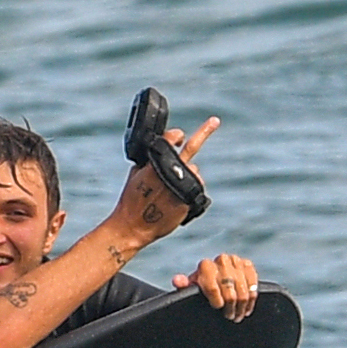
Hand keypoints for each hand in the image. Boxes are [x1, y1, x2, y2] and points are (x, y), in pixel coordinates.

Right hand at [111, 115, 217, 244]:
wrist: (132, 227)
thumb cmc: (131, 201)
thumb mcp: (135, 175)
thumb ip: (149, 160)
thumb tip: (159, 149)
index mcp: (155, 163)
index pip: (170, 139)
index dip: (176, 135)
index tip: (180, 136)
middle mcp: (171, 171)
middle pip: (191, 149)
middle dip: (204, 132)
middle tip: (215, 120)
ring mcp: (181, 185)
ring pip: (195, 172)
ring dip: (189, 176)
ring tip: (170, 192)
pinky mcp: (189, 199)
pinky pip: (196, 189)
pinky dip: (190, 192)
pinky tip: (175, 201)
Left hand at [174, 252, 259, 321]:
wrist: (214, 279)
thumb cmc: (201, 287)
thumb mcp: (191, 289)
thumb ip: (183, 286)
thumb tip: (178, 280)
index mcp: (205, 266)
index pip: (213, 288)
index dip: (217, 301)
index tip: (218, 308)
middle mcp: (221, 260)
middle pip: (230, 291)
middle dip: (230, 307)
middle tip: (230, 317)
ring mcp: (236, 261)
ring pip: (243, 290)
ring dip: (242, 306)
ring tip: (237, 315)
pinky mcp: (247, 264)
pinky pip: (253, 284)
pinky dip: (251, 299)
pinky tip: (246, 308)